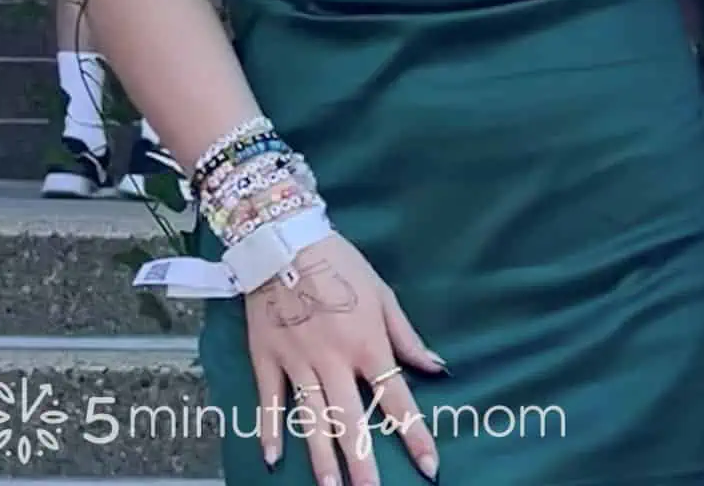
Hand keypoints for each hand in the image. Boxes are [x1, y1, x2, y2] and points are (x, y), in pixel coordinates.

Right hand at [247, 232, 445, 485]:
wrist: (286, 240)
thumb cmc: (342, 265)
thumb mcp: (383, 295)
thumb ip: (407, 337)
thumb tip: (438, 367)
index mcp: (367, 343)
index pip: (396, 397)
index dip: (414, 434)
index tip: (429, 466)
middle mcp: (334, 360)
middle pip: (351, 421)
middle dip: (364, 465)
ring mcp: (297, 363)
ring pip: (311, 420)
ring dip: (321, 459)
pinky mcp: (266, 359)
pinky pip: (269, 401)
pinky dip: (270, 430)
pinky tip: (273, 459)